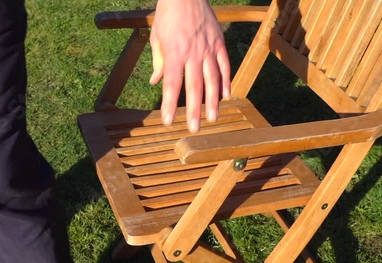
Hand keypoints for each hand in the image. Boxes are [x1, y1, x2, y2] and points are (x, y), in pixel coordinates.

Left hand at [150, 0, 230, 132]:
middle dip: (194, 110)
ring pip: (212, 80)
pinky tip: (225, 96)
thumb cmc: (167, 15)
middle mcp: (193, 54)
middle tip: (194, 129)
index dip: (170, 105)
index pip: (172, 85)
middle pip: (194, 87)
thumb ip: (159, 62)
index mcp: (175, 53)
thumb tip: (156, 82)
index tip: (168, 121)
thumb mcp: (156, 38)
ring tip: (212, 119)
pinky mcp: (219, 43)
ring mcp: (209, 49)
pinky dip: (225, 81)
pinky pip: (224, 66)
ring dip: (213, 101)